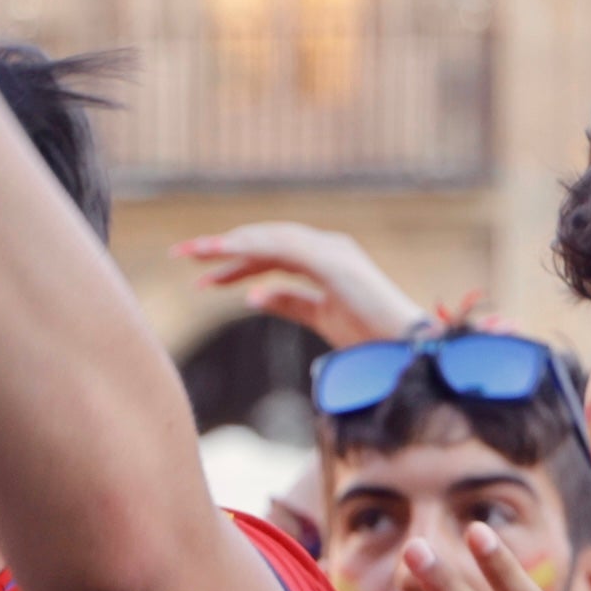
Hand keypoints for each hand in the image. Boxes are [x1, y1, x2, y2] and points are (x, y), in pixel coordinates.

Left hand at [175, 222, 425, 347]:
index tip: (204, 278)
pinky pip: (286, 249)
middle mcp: (329, 248)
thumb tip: (253, 296)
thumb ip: (289, 302)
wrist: (406, 350)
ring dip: (232, 244)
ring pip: (271, 239)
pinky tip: (226, 256)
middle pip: (267, 241)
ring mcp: (333, 252)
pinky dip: (255, 249)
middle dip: (225, 247)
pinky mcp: (334, 262)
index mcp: (326, 262)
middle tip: (183, 254)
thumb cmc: (371, 338)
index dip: (237, 263)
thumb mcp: (321, 317)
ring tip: (196, 252)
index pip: (273, 254)